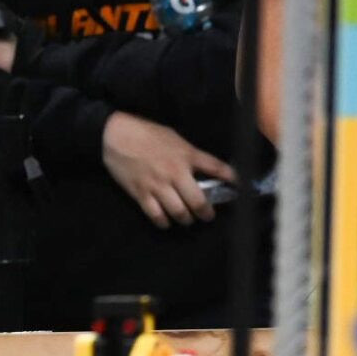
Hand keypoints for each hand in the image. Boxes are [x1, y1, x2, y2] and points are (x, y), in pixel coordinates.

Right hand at [99, 112, 232, 227]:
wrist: (115, 135)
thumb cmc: (147, 133)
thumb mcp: (176, 138)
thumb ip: (191, 154)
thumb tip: (204, 168)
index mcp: (187, 155)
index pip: (218, 169)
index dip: (233, 180)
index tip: (241, 188)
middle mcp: (175, 173)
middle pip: (198, 201)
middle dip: (206, 212)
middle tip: (208, 216)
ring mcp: (157, 185)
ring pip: (178, 212)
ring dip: (186, 219)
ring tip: (189, 219)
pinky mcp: (140, 194)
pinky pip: (156, 215)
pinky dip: (164, 222)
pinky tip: (167, 222)